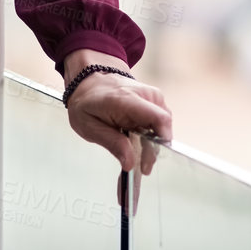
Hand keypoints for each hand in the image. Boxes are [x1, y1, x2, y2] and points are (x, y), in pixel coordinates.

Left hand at [61, 50, 172, 175]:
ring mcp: (151, 95)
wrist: (90, 82)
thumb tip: (130, 163)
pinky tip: (140, 143)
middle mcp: (144, 94)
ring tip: (138, 156)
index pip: (159, 118)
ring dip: (153, 144)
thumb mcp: (90, 127)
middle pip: (163, 126)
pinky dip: (152, 135)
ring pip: (163, 126)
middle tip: (142, 167)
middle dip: (154, 150)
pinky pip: (160, 122)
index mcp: (126, 99)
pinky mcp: (154, 99)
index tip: (148, 162)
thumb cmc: (87, 103)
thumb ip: (112, 143)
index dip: (161, 142)